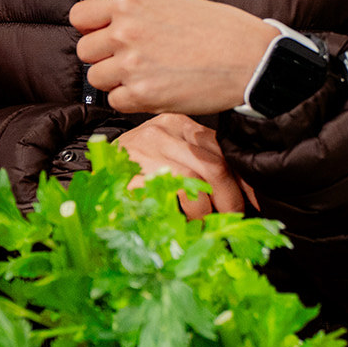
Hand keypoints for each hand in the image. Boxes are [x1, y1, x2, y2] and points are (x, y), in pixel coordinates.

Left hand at [69, 0, 276, 115]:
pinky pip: (116, 101)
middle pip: (85, 51)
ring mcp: (131, 64)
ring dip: (116, 80)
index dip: (90, 28)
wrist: (250, 57)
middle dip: (103, 57)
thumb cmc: (216, 28)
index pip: (79, 16)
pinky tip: (155, 89)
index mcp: (130, 2)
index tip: (104, 35)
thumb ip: (127, 8)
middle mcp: (124, 31)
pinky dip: (131, 100)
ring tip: (146, 74)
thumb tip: (92, 4)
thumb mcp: (168, 4)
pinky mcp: (142, 94)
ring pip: (96, 78)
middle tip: (133, 59)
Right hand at [115, 113, 251, 216]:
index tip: (252, 199)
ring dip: (207, 209)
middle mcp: (164, 134)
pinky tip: (185, 221)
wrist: (95, 167)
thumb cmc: (135, 163)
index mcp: (177, 124)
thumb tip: (238, 189)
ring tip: (206, 222)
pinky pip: (169, 197)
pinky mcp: (133, 176)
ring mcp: (147, 153)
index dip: (242, 178)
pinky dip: (183, 213)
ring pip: (195, 181)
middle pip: (214, 165)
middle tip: (232, 217)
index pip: (221, 149)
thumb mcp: (169, 151)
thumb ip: (199, 161)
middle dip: (229, 197)